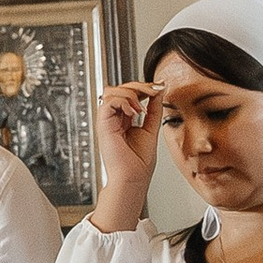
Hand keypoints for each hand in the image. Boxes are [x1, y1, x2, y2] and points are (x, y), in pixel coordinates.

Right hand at [88, 83, 164, 229]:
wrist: (132, 177)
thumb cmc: (139, 161)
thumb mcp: (151, 127)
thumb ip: (154, 108)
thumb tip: (159, 90)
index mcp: (123, 119)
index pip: (128, 93)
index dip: (143, 87)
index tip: (159, 86)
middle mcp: (113, 118)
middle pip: (119, 88)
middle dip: (138, 86)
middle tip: (153, 91)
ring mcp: (107, 121)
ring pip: (112, 91)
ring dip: (130, 94)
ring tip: (141, 109)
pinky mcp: (103, 124)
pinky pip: (108, 101)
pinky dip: (123, 102)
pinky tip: (133, 113)